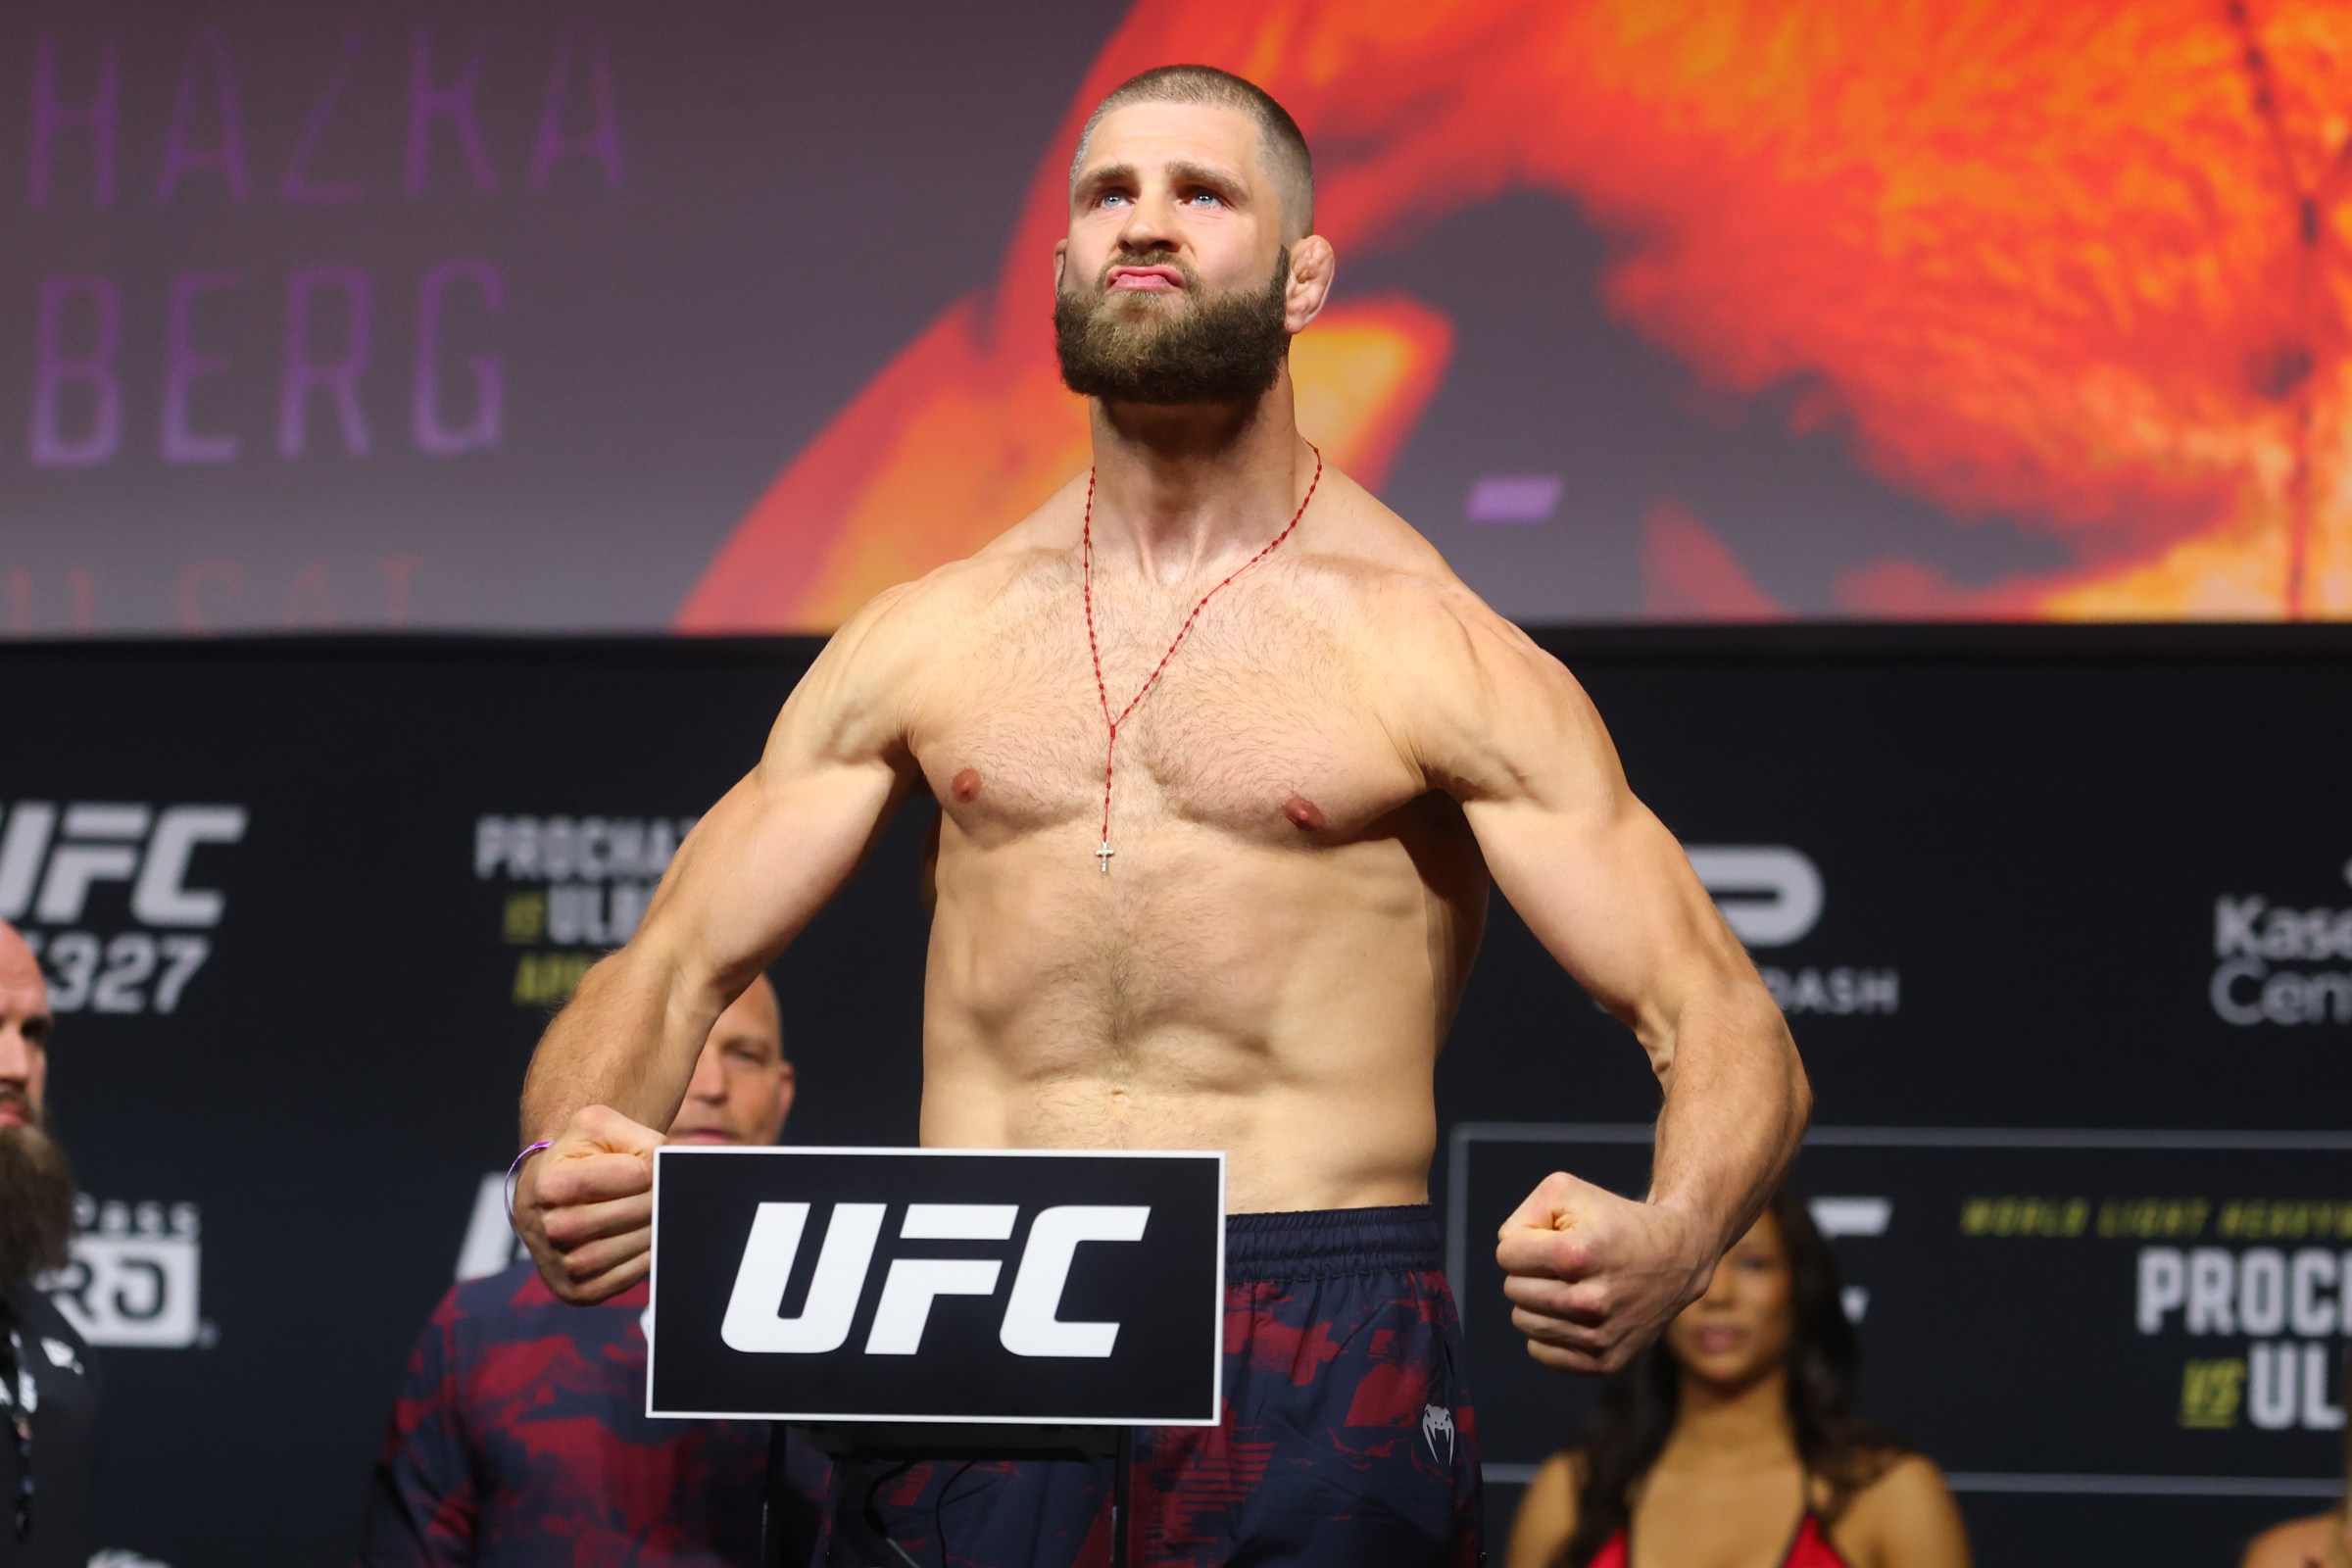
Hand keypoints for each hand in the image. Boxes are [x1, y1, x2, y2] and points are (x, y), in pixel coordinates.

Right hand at [514, 1105, 664, 1303]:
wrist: (553, 1189)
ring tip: (660, 1214)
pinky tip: (650, 1240)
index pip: (624, 1178)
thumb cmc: (582, 1154)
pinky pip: (622, 1279)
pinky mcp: (575, 1291)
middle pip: (623, 1216)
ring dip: (652, 1232)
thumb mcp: (600, 1126)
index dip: (648, 1170)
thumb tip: (666, 1170)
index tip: (653, 1166)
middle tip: (667, 1192)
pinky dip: (645, 1260)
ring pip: (622, 1251)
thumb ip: (637, 1139)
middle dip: (653, 1201)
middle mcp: (547, 1228)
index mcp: (549, 1184)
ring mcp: (559, 1264)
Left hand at [1496, 1171, 1712, 1373]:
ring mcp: (1599, 1336)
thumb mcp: (1567, 1192)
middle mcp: (1590, 1301)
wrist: (1677, 1256)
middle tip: (1564, 1263)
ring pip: (1523, 1322)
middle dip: (1530, 1271)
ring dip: (1537, 1301)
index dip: (1523, 1242)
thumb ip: (1522, 1216)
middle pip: (1513, 1290)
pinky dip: (1549, 1331)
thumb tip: (1508, 1253)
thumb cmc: (1614, 1220)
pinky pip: (1540, 1351)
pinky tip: (1573, 1312)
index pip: (1507, 1256)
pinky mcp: (1605, 1361)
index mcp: (1578, 1255)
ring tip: (1570, 1285)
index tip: (1551, 1238)